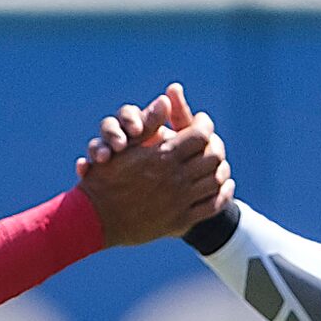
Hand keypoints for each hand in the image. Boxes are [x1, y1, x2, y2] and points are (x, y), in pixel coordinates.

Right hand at [74, 82, 231, 246]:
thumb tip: (166, 100)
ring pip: (216, 180)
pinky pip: (213, 206)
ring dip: (221, 169)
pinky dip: (223, 194)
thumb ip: (149, 124)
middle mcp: (175, 178)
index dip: (204, 125)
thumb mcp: (124, 148)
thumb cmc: (106, 180)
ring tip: (217, 164)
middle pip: (213, 156)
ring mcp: (179, 201)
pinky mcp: (180, 221)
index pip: (200, 135)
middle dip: (215, 146)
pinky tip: (223, 186)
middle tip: (211, 142)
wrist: (97, 221)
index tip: (202, 122)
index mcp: (163, 156)